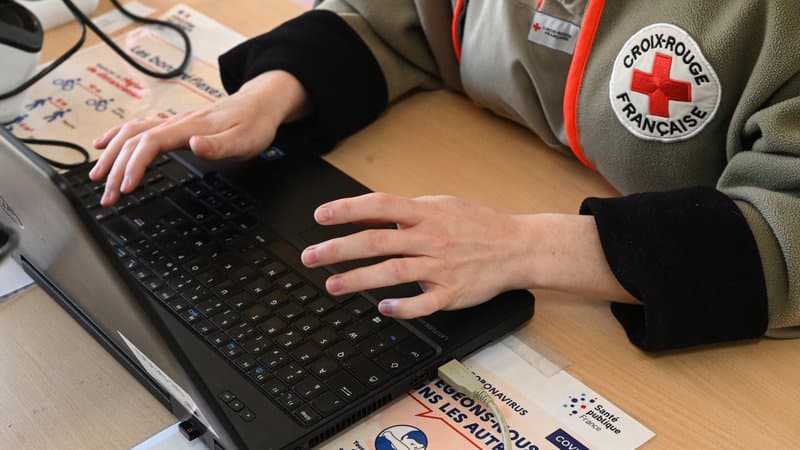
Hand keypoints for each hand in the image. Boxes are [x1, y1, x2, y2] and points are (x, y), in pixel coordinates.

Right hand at [89, 70, 307, 205]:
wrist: (259, 103)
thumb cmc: (254, 124)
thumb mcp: (245, 140)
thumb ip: (219, 145)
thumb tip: (194, 145)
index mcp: (189, 128)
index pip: (150, 143)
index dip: (134, 165)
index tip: (126, 187)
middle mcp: (176, 123)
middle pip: (134, 141)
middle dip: (116, 169)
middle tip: (107, 197)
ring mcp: (173, 124)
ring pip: (131, 134)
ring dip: (111, 155)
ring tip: (97, 178)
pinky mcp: (174, 127)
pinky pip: (137, 129)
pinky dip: (116, 138)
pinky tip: (103, 145)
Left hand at [300, 193, 535, 318]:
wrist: (517, 247)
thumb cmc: (475, 226)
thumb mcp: (440, 206)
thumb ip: (402, 212)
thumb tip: (363, 213)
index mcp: (426, 213)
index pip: (380, 206)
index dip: (348, 209)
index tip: (320, 216)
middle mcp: (430, 238)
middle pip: (378, 242)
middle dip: (340, 249)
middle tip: (311, 256)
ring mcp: (441, 267)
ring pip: (394, 272)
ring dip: (359, 279)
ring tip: (332, 285)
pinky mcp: (451, 293)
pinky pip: (424, 303)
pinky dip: (403, 306)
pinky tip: (383, 308)